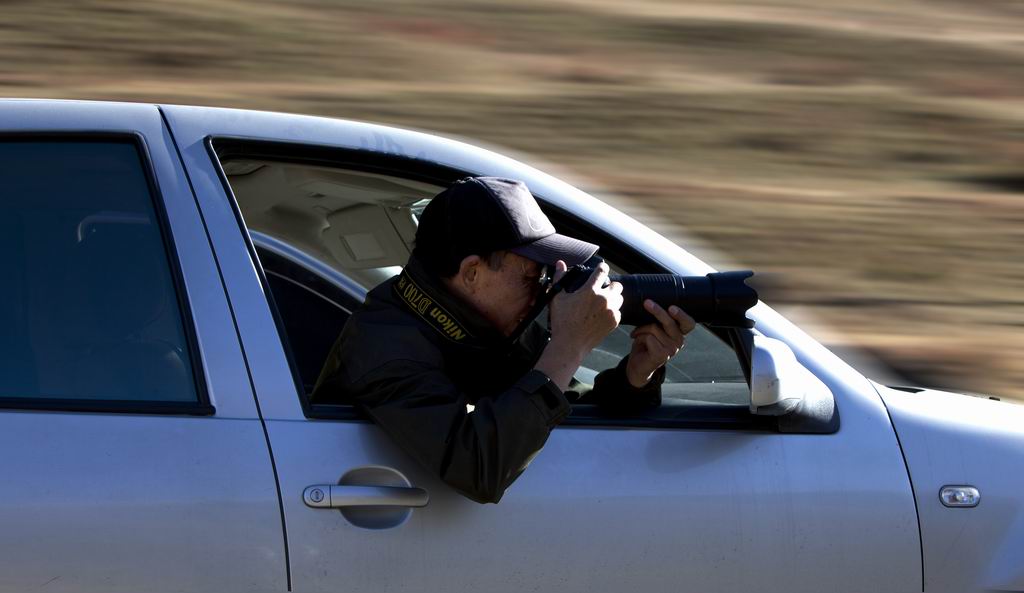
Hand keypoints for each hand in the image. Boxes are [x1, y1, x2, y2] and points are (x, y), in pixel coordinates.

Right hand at [536, 260, 622, 389]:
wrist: (570, 344)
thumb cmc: (562, 321)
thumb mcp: (557, 298)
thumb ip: (560, 278)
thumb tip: (560, 263)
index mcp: (590, 291)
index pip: (602, 271)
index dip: (603, 268)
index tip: (602, 268)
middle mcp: (604, 299)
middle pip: (617, 285)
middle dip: (611, 285)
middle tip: (603, 290)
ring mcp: (610, 311)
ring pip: (620, 298)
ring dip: (614, 298)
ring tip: (604, 302)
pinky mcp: (614, 322)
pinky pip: (618, 312)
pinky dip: (612, 312)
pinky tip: (603, 315)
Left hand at [625, 300, 695, 387]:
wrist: (637, 364)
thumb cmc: (645, 343)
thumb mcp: (653, 328)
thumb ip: (658, 320)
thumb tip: (650, 303)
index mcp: (679, 333)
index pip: (689, 323)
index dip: (682, 315)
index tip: (671, 307)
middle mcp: (679, 341)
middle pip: (669, 321)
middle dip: (657, 310)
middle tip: (647, 303)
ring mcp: (672, 349)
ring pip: (654, 328)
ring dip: (641, 329)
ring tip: (637, 333)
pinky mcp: (662, 355)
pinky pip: (648, 337)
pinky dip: (639, 336)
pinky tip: (638, 342)